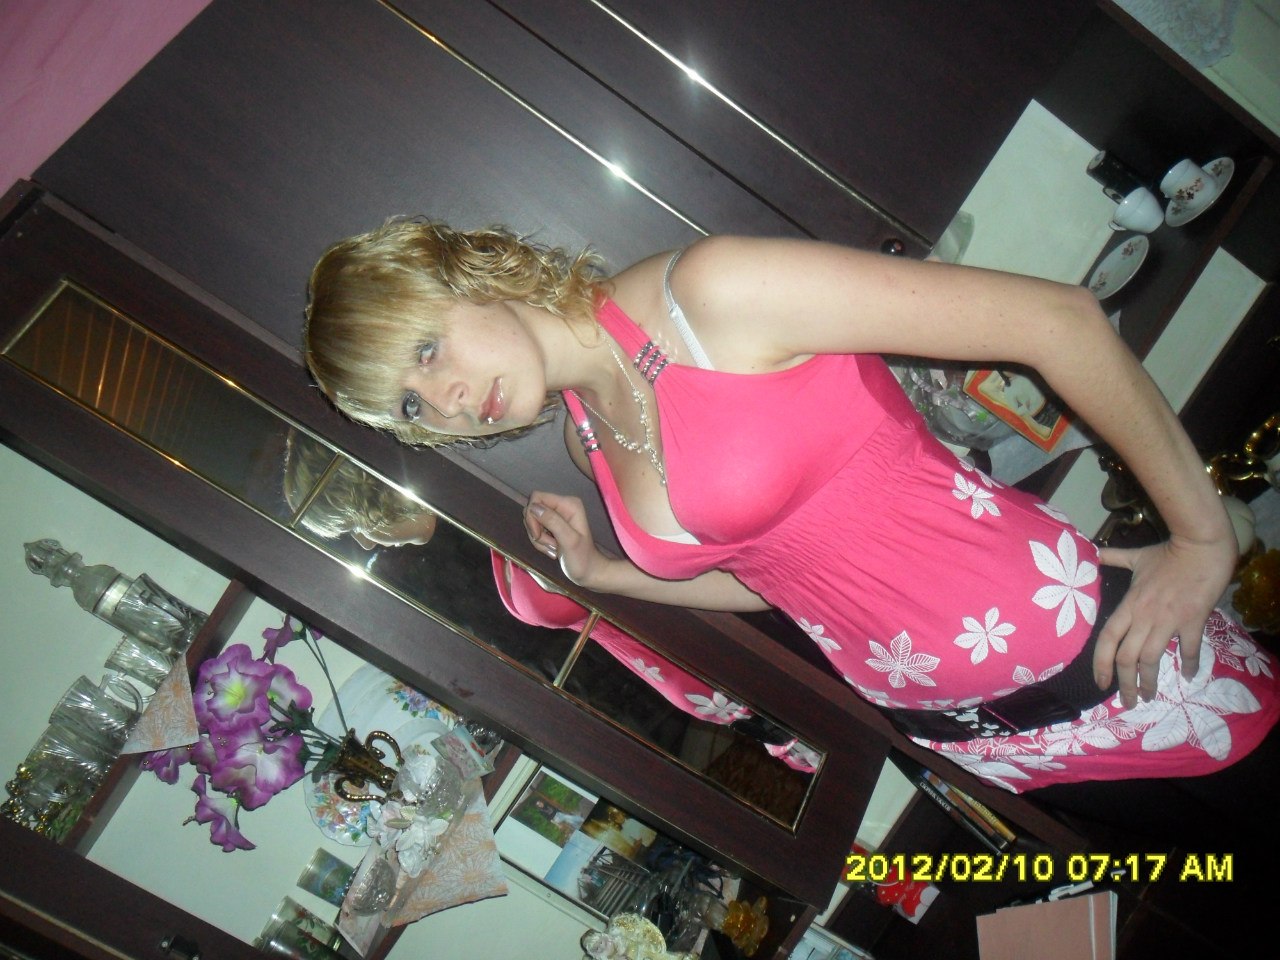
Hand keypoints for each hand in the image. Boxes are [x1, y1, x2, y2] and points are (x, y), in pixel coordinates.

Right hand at [523, 491, 609, 586]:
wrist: (588, 572)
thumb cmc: (582, 559)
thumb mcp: (569, 540)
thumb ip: (553, 522)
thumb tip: (533, 507)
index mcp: (568, 504)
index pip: (537, 498)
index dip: (532, 516)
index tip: (538, 535)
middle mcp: (562, 506)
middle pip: (532, 510)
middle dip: (536, 530)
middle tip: (550, 544)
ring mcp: (556, 516)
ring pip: (532, 521)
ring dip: (538, 539)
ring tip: (554, 548)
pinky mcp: (551, 526)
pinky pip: (535, 529)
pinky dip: (540, 542)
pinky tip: (552, 550)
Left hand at [1093, 533, 1235, 707]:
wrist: (1201, 547)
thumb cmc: (1167, 554)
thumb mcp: (1135, 556)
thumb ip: (1112, 558)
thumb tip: (1092, 551)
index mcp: (1130, 605)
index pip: (1108, 639)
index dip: (1101, 663)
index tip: (1100, 682)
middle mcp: (1145, 617)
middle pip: (1128, 657)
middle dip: (1125, 684)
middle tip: (1127, 702)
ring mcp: (1169, 620)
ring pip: (1153, 659)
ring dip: (1150, 682)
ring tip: (1149, 696)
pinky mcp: (1194, 621)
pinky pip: (1189, 649)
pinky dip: (1189, 665)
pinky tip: (1188, 677)